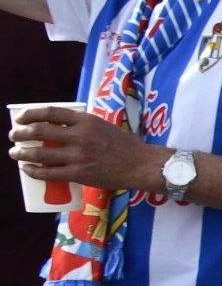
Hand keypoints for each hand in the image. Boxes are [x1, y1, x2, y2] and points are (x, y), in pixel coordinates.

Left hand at [11, 104, 158, 192]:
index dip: (30, 114)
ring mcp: (78, 156)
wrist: (142, 165)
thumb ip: (83, 125)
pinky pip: (48, 172)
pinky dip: (33, 171)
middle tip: (14, 136)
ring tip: (15, 153)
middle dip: (20, 133)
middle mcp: (80, 136)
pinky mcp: (79, 173)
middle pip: (39, 130)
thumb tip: (59, 127)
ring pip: (40, 153)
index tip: (21, 118)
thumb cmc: (127, 145)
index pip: (50, 112)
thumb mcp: (104, 126)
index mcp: (86, 120)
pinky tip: (27, 169)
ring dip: (22, 153)